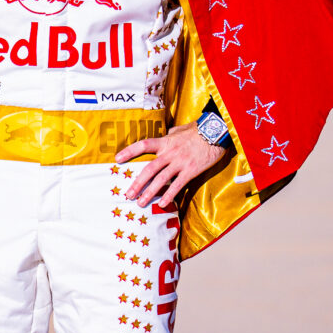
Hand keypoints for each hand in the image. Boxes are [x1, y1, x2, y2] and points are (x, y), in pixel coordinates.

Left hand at [113, 125, 227, 210]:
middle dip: (137, 183)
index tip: (117, 159)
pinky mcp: (190, 171)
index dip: (129, 151)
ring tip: (140, 203)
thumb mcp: (180, 129)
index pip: (143, 145)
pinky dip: (168, 195)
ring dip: (149, 193)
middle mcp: (169, 153)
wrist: (215, 133)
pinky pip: (177, 185)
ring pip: (161, 180)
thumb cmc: (198, 131)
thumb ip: (171, 134)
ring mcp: (179, 163)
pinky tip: (162, 203)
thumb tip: (167, 133)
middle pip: (149, 169)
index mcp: (165, 142)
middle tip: (128, 195)